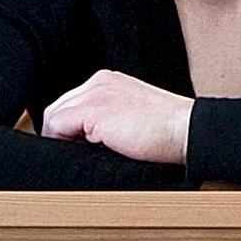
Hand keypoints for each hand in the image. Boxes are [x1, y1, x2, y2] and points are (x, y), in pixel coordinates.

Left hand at [37, 68, 195, 164]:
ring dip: (56, 139)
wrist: (186, 130)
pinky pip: (58, 126)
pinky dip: (59, 143)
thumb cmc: (170, 131)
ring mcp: (95, 94)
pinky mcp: (94, 111)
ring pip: (54, 116)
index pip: (72, 101)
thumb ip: (111, 119)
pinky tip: (72, 157)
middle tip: (63, 156)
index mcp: (108, 81)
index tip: (69, 145)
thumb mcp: (134, 116)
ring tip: (66, 159)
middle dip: (56, 132)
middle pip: (59, 106)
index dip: (66, 125)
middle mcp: (98, 82)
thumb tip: (87, 141)